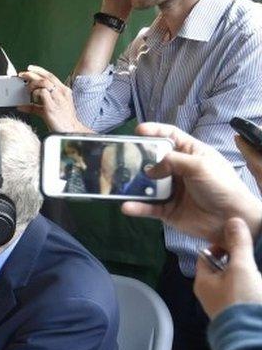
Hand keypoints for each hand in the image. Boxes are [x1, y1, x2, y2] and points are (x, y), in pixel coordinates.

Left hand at [17, 65, 91, 132]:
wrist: (70, 130)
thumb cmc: (61, 120)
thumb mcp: (48, 110)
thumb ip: (35, 107)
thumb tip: (22, 106)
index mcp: (63, 91)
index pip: (51, 76)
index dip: (40, 70)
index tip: (30, 68)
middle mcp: (61, 92)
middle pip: (46, 77)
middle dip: (32, 74)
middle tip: (22, 74)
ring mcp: (57, 98)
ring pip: (43, 83)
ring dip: (32, 84)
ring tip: (27, 89)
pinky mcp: (51, 106)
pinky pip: (41, 93)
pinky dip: (34, 94)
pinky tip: (32, 99)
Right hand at [121, 123, 261, 243]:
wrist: (231, 219)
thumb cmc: (221, 186)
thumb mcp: (200, 166)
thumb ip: (172, 162)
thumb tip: (149, 170)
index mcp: (191, 154)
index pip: (171, 136)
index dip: (155, 131)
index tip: (138, 130)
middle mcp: (179, 170)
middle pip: (153, 160)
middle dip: (137, 159)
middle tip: (121, 158)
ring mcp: (171, 190)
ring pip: (146, 185)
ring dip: (133, 185)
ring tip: (118, 183)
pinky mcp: (167, 210)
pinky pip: (148, 208)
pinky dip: (137, 207)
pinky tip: (127, 206)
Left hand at [194, 217, 261, 318]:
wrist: (252, 334)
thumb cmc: (241, 298)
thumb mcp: (241, 268)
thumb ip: (238, 245)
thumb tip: (233, 220)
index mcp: (202, 281)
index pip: (206, 256)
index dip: (220, 245)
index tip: (237, 239)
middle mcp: (210, 293)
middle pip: (222, 268)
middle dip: (237, 259)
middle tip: (253, 251)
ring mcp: (224, 304)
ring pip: (235, 281)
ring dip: (246, 272)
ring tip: (259, 264)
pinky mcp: (239, 312)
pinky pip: (243, 293)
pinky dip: (252, 285)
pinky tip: (260, 282)